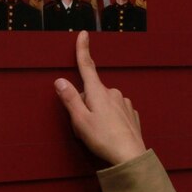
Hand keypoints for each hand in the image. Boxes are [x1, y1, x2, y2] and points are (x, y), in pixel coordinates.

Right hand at [54, 31, 146, 164]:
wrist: (130, 157)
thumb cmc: (103, 139)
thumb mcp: (80, 120)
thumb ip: (70, 99)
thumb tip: (60, 81)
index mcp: (98, 92)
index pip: (87, 66)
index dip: (83, 49)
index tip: (83, 34)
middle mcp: (113, 93)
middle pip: (92, 92)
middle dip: (84, 105)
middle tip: (83, 126)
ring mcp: (124, 103)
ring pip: (103, 103)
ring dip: (96, 114)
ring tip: (96, 133)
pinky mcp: (131, 114)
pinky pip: (115, 113)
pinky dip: (108, 120)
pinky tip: (109, 134)